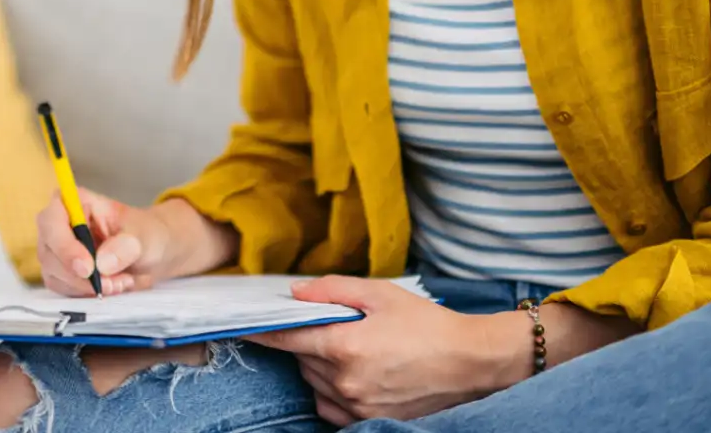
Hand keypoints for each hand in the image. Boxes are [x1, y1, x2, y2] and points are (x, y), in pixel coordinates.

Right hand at [35, 189, 178, 295]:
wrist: (152, 252)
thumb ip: (124, 247)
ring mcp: (57, 250)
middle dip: (81, 275)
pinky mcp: (61, 273)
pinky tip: (112, 287)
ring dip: (87, 287)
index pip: (52, 219)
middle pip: (49, 251)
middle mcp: (60, 224)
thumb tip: (102, 263)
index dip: (64, 245)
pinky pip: (64, 289)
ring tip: (121, 283)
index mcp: (76, 202)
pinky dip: (87, 294)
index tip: (87, 268)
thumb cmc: (145, 234)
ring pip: (55, 274)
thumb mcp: (143, 236)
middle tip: (112, 283)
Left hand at [251, 277, 523, 425]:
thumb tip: (295, 293)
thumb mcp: (380, 294)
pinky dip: (331, 390)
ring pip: (315, 382)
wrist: (469, 364)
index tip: (241, 326)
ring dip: (320, 365)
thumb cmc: (427, 324)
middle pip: (302, 359)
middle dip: (308, 341)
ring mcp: (356, 406)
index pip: (287, 338)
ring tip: (352, 348)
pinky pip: (331, 406)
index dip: (262, 330)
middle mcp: (345, 381)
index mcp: (345, 346)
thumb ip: (332, 290)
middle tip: (333, 326)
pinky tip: (354, 374)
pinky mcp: (368, 421)